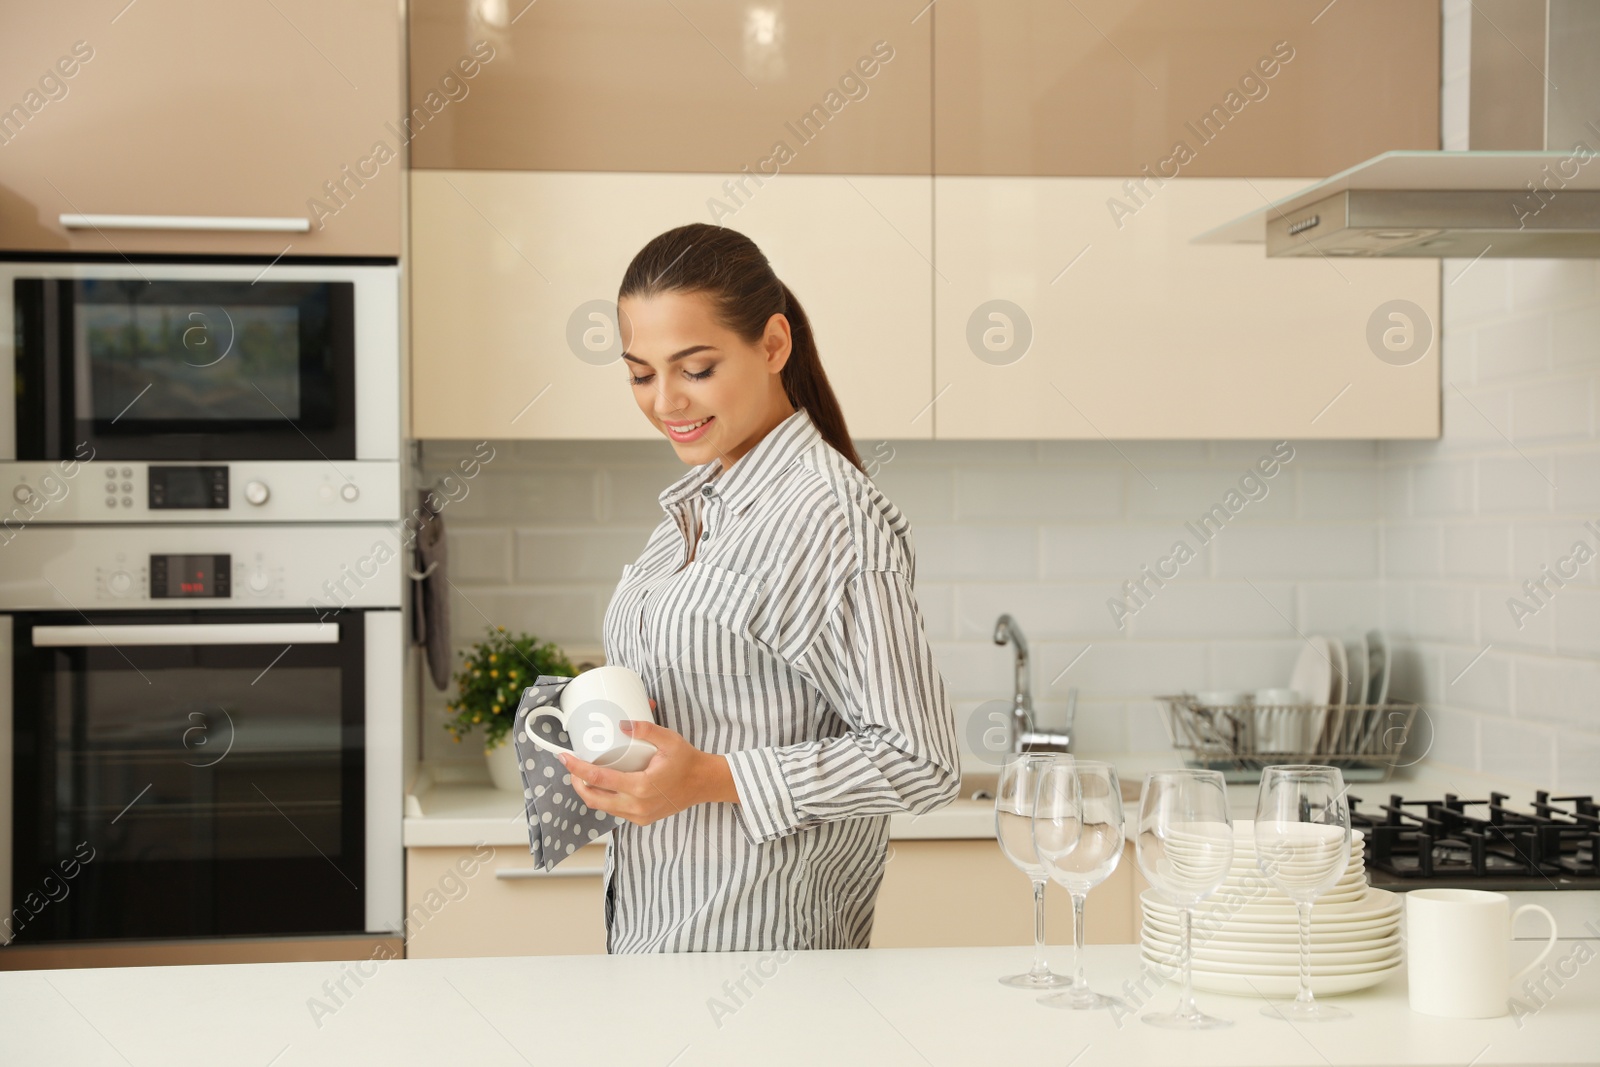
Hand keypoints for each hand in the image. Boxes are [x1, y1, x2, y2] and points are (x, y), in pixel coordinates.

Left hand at [561, 706, 738, 826]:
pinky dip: (604, 799)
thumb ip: (646, 729)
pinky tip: (603, 785)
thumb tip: (622, 724)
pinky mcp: (641, 819)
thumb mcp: (669, 740)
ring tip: (584, 774)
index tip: (565, 757)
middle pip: (593, 799)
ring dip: (589, 792)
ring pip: (602, 807)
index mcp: (641, 787)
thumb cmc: (687, 761)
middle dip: (576, 783)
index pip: (598, 779)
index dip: (577, 769)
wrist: (703, 783)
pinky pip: (615, 811)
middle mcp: (637, 806)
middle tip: (572, 767)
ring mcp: (639, 816)